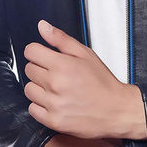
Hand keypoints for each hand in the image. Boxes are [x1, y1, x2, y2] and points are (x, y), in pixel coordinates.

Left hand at [23, 20, 146, 138]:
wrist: (117, 110)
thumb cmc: (103, 83)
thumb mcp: (85, 54)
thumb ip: (61, 39)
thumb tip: (42, 26)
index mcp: (62, 65)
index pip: (31, 52)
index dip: (38, 52)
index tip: (45, 57)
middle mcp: (55, 84)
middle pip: (29, 70)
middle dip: (40, 69)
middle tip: (57, 74)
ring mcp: (53, 104)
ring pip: (29, 90)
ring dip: (39, 88)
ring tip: (57, 89)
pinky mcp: (53, 120)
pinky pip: (33, 109)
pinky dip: (41, 106)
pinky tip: (55, 102)